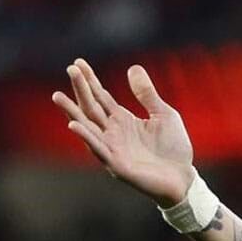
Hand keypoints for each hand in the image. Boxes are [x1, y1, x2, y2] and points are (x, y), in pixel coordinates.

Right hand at [52, 59, 194, 206]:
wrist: (184, 178)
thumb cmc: (173, 148)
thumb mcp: (164, 115)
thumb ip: (148, 95)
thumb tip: (133, 68)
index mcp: (123, 120)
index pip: (101, 96)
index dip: (90, 80)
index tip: (78, 62)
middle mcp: (113, 132)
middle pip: (91, 107)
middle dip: (81, 89)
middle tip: (71, 69)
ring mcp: (112, 148)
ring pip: (87, 127)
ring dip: (72, 112)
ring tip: (57, 96)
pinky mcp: (116, 165)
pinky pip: (98, 149)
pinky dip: (86, 137)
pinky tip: (73, 125)